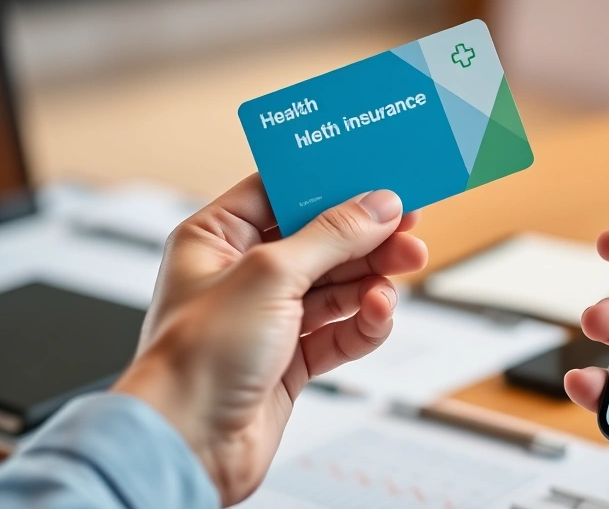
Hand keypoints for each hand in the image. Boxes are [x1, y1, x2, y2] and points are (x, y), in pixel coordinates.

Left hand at [112, 174, 427, 504]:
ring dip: (372, 278)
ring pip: (337, 284)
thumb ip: (332, 236)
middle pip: (320, 239)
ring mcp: (268, 318)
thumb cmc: (194, 360)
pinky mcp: (291, 357)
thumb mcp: (271, 276)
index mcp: (215, 238)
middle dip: (366, 235)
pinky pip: (341, 329)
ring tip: (400, 270)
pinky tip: (377, 313)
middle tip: (407, 228)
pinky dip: (364, 321)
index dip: (330, 183)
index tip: (375, 176)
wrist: (189, 444)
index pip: (281, 192)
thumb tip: (376, 206)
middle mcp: (241, 274)